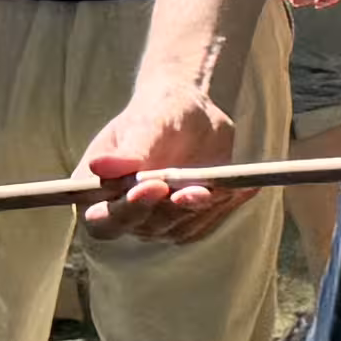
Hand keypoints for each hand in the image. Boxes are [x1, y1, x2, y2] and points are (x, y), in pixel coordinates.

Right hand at [79, 64, 254, 237]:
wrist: (189, 112)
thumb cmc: (157, 113)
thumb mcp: (146, 125)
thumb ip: (129, 151)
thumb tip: (99, 167)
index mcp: (97, 191)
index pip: (101, 219)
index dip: (124, 211)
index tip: (151, 186)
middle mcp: (124, 212)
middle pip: (143, 227)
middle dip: (171, 209)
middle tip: (195, 189)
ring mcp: (156, 220)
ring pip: (179, 228)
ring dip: (202, 208)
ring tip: (222, 185)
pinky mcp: (188, 220)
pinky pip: (207, 222)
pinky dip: (226, 206)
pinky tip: (244, 188)